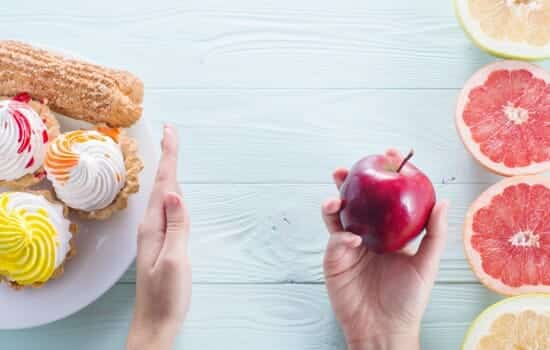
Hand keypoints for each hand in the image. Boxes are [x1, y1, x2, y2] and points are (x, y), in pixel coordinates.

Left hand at [127, 125, 190, 349]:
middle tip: (172, 132)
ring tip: (171, 151)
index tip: (171, 131)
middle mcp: (151, 226)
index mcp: (154, 227)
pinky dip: (170, 190)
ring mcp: (155, 233)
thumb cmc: (167, 295)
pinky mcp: (161, 240)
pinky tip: (172, 188)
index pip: (164, 185)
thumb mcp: (175, 261)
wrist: (156, 321)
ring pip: (163, 194)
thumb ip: (176, 226)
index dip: (169, 157)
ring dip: (168, 170)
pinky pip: (166, 208)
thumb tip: (175, 193)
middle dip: (168, 157)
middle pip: (162, 184)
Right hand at [322, 150, 448, 349]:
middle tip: (348, 169)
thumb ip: (434, 233)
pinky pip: (335, 241)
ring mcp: (348, 246)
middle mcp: (366, 234)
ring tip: (336, 195)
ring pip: (336, 216)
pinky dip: (340, 235)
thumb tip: (443, 200)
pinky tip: (352, 238)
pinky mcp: (334, 260)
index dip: (385, 176)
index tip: (390, 155)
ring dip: (333, 202)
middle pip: (354, 201)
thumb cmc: (407, 300)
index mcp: (386, 232)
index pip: (383, 199)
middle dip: (348, 182)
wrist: (384, 328)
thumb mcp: (426, 265)